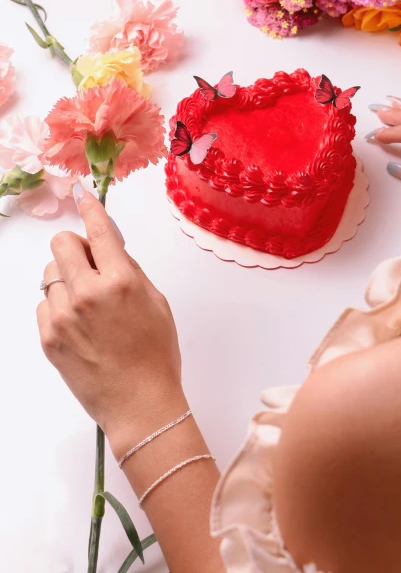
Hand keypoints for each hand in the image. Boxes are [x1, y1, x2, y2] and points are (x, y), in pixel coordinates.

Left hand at [37, 188, 183, 453]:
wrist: (139, 404)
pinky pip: (44, 304)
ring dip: (66, 278)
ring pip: (50, 274)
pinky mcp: (48, 337)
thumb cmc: (156, 353)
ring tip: (87, 303)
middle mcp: (87, 293)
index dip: (90, 207)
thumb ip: (129, 269)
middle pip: (61, 244)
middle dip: (75, 247)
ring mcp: (63, 316)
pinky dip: (59, 305)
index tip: (82, 194)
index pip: (99, 230)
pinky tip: (79, 324)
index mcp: (120, 281)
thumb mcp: (157, 302)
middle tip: (91, 263)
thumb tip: (110, 245)